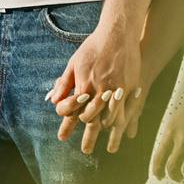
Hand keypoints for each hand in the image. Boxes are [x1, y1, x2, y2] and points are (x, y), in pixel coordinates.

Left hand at [50, 22, 141, 154]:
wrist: (117, 33)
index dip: (67, 124)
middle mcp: (99, 89)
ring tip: (106, 146)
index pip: (72, 110)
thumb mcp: (74, 62)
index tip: (63, 135)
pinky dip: (122, 121)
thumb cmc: (94, 47)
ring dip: (107, 133)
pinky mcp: (130, 86)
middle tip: (85, 150)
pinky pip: (126, 109)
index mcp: (83, 84)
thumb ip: (64, 83)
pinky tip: (119, 128)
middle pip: (91, 119)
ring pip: (110, 118)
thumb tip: (53, 100)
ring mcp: (116, 89)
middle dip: (87, 137)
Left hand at [150, 76, 183, 181]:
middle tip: (176, 178)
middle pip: (172, 167)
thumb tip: (166, 153)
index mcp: (171, 130)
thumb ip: (171, 135)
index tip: (158, 176)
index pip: (159, 156)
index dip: (157, 170)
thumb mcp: (177, 118)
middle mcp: (183, 139)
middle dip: (173, 176)